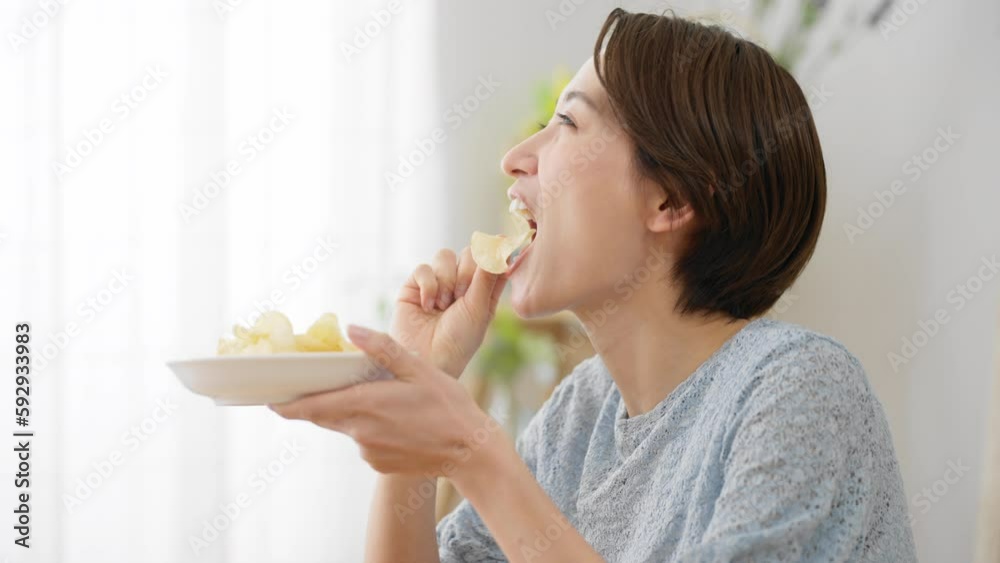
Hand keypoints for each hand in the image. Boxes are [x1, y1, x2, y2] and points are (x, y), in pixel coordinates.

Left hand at [269, 325, 505, 477]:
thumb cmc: (448, 406)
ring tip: (385, 401)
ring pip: (347, 426)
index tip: (268, 399)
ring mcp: (368, 451)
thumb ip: (382, 349)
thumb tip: (352, 330)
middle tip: (317, 385)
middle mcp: (360, 431)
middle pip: (324, 415)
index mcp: (365, 404)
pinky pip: (364, 442)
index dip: (286, 405)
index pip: (311, 407)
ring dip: (353, 412)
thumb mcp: (418, 369)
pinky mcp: (378, 464)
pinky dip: (371, 429)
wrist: (470, 452)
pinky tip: (398, 422)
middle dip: (317, 401)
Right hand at [392, 247, 506, 376]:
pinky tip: (427, 306)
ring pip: (444, 256)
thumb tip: (500, 239)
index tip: (496, 254)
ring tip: (442, 306)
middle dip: (465, 273)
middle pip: (468, 252)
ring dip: (446, 281)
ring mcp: (438, 283)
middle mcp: (461, 283)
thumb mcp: (479, 307)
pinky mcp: (414, 286)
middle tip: (461, 297)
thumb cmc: (458, 341)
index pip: (492, 259)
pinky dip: (428, 286)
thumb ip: (487, 274)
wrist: (426, 360)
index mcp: (483, 289)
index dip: (493, 254)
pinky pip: (423, 268)